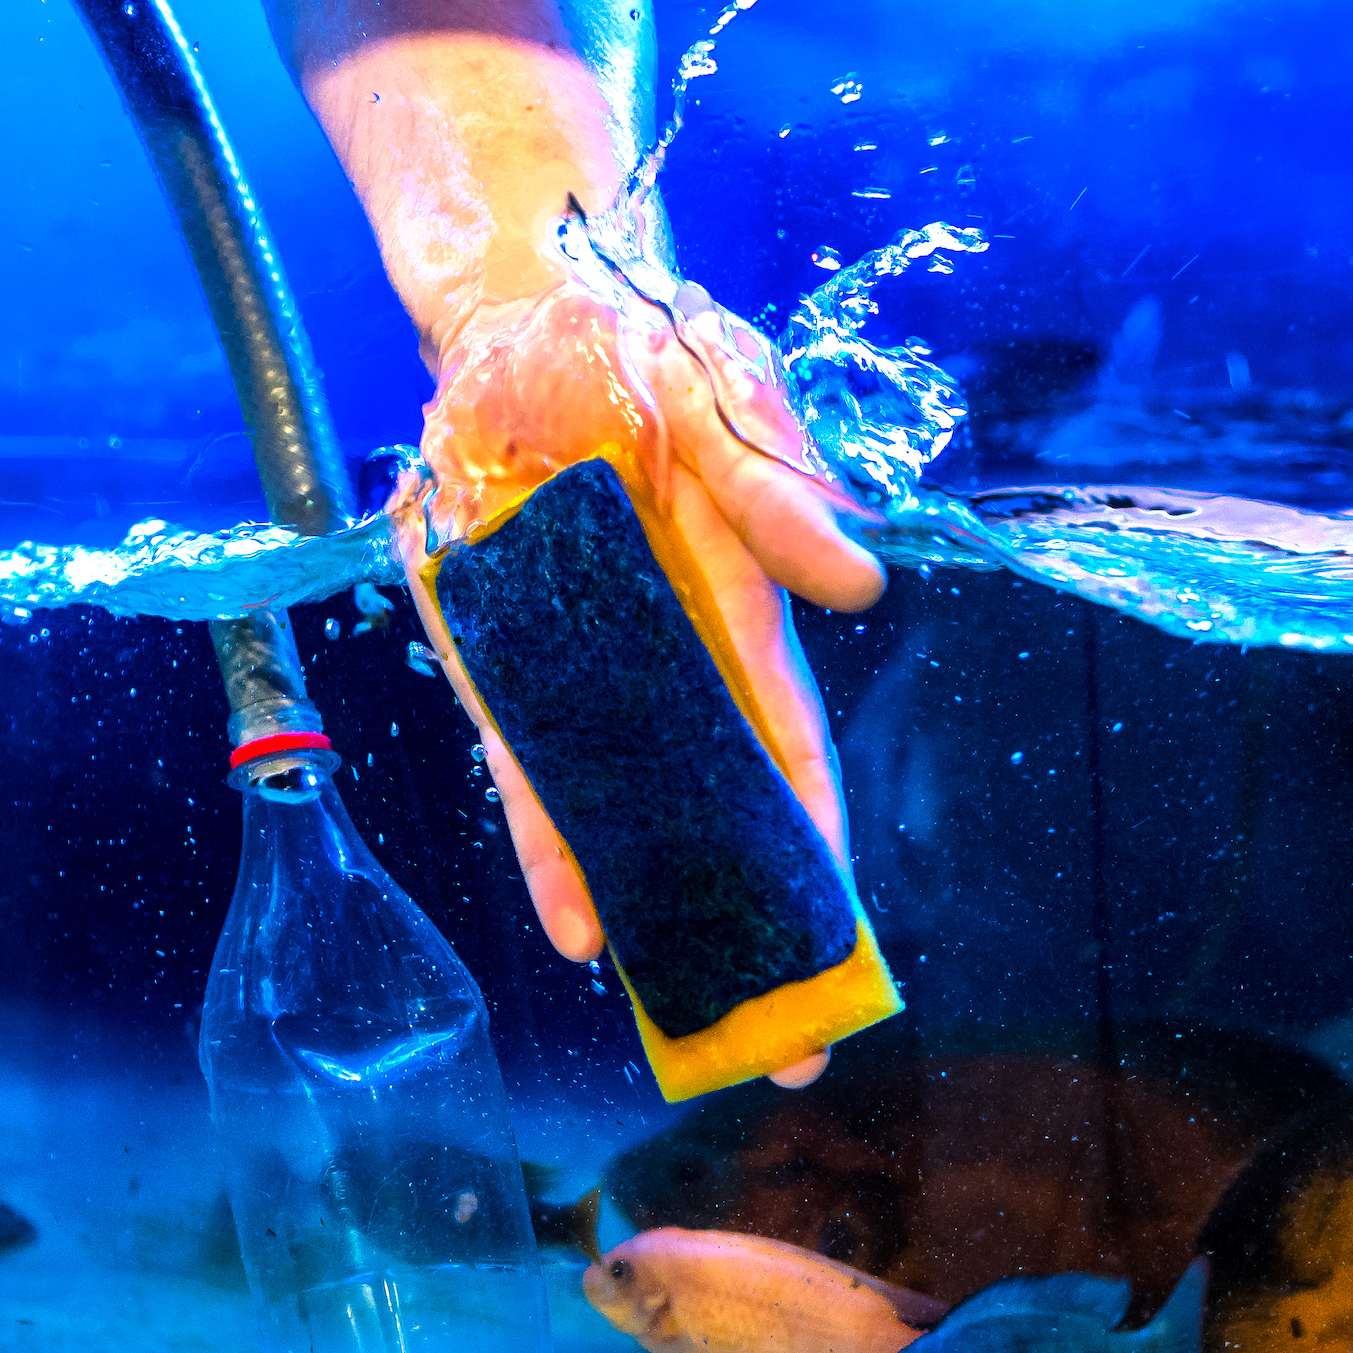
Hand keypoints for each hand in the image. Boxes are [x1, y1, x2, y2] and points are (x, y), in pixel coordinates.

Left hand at [396, 272, 886, 1086]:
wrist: (519, 310)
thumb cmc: (646, 344)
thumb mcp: (725, 391)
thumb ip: (778, 487)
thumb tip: (853, 586)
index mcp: (744, 608)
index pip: (793, 749)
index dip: (819, 843)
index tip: (847, 935)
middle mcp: (671, 662)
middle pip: (719, 813)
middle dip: (754, 924)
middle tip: (793, 1041)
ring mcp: (582, 674)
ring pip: (626, 818)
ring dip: (655, 915)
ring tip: (684, 1014)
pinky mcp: (499, 668)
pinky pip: (526, 776)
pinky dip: (551, 849)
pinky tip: (576, 930)